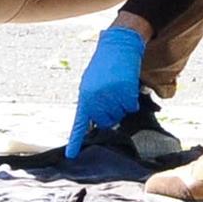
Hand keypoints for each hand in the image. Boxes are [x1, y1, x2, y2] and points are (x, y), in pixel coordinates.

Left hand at [67, 24, 149, 154]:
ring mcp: (110, 96)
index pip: (79, 123)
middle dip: (111, 114)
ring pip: (120, 115)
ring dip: (122, 105)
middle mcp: (95, 99)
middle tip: (112, 96)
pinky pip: (131, 106)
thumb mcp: (92, 83)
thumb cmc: (105, 65)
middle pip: (106, 122)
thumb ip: (92, 101)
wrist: (118, 46)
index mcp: (84, 97)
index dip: (75, 141)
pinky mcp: (124, 92)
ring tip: (118, 87)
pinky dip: (131, 100)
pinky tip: (126, 86)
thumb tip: (97, 119)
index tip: (71, 156)